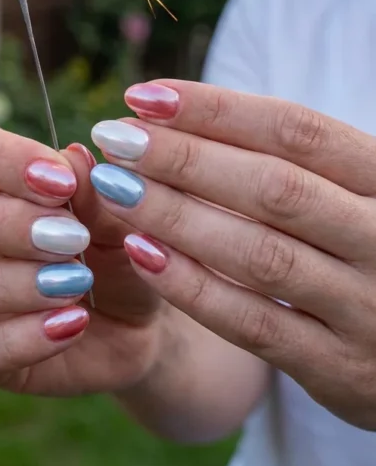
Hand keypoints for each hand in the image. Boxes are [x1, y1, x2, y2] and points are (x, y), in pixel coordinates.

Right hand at [0, 124, 164, 396]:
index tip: (64, 183)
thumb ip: (96, 191)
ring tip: (75, 283)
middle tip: (69, 239)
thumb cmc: (118, 251)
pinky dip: (21, 337)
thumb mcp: (122, 218)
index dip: (3, 160)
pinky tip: (71, 324)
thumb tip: (73, 158)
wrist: (140, 323)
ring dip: (6, 282)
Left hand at [89, 81, 375, 429]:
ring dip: (177, 217)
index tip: (144, 97)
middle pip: (274, 189)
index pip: (297, 132)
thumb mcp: (357, 194)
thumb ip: (292, 161)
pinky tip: (141, 253)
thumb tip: (178, 113)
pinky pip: (253, 324)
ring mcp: (366, 308)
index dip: (216, 110)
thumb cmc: (371, 249)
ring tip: (115, 189)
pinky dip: (193, 288)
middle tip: (114, 138)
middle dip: (184, 158)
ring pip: (260, 255)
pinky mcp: (338, 368)